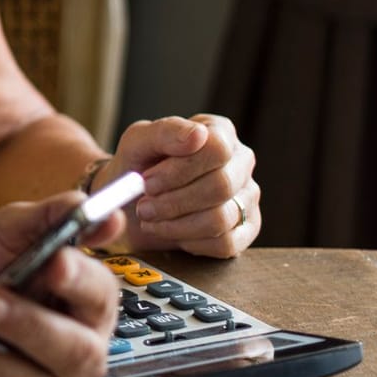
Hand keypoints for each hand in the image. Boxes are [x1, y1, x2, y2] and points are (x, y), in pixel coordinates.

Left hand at [101, 115, 258, 257]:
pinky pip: (225, 243)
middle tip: (143, 206)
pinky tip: (171, 231)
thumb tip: (197, 135)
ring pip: (221, 218)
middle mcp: (240, 163)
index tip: (146, 182)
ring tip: (151, 218)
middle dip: (173, 202)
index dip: (179, 170)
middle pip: (221, 186)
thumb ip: (165, 132)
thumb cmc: (137, 166)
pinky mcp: (245, 229)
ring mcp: (247, 197)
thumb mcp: (138, 142)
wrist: (129, 201)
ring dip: (176, 224)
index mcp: (220, 133)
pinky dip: (189, 241)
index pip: (217, 150)